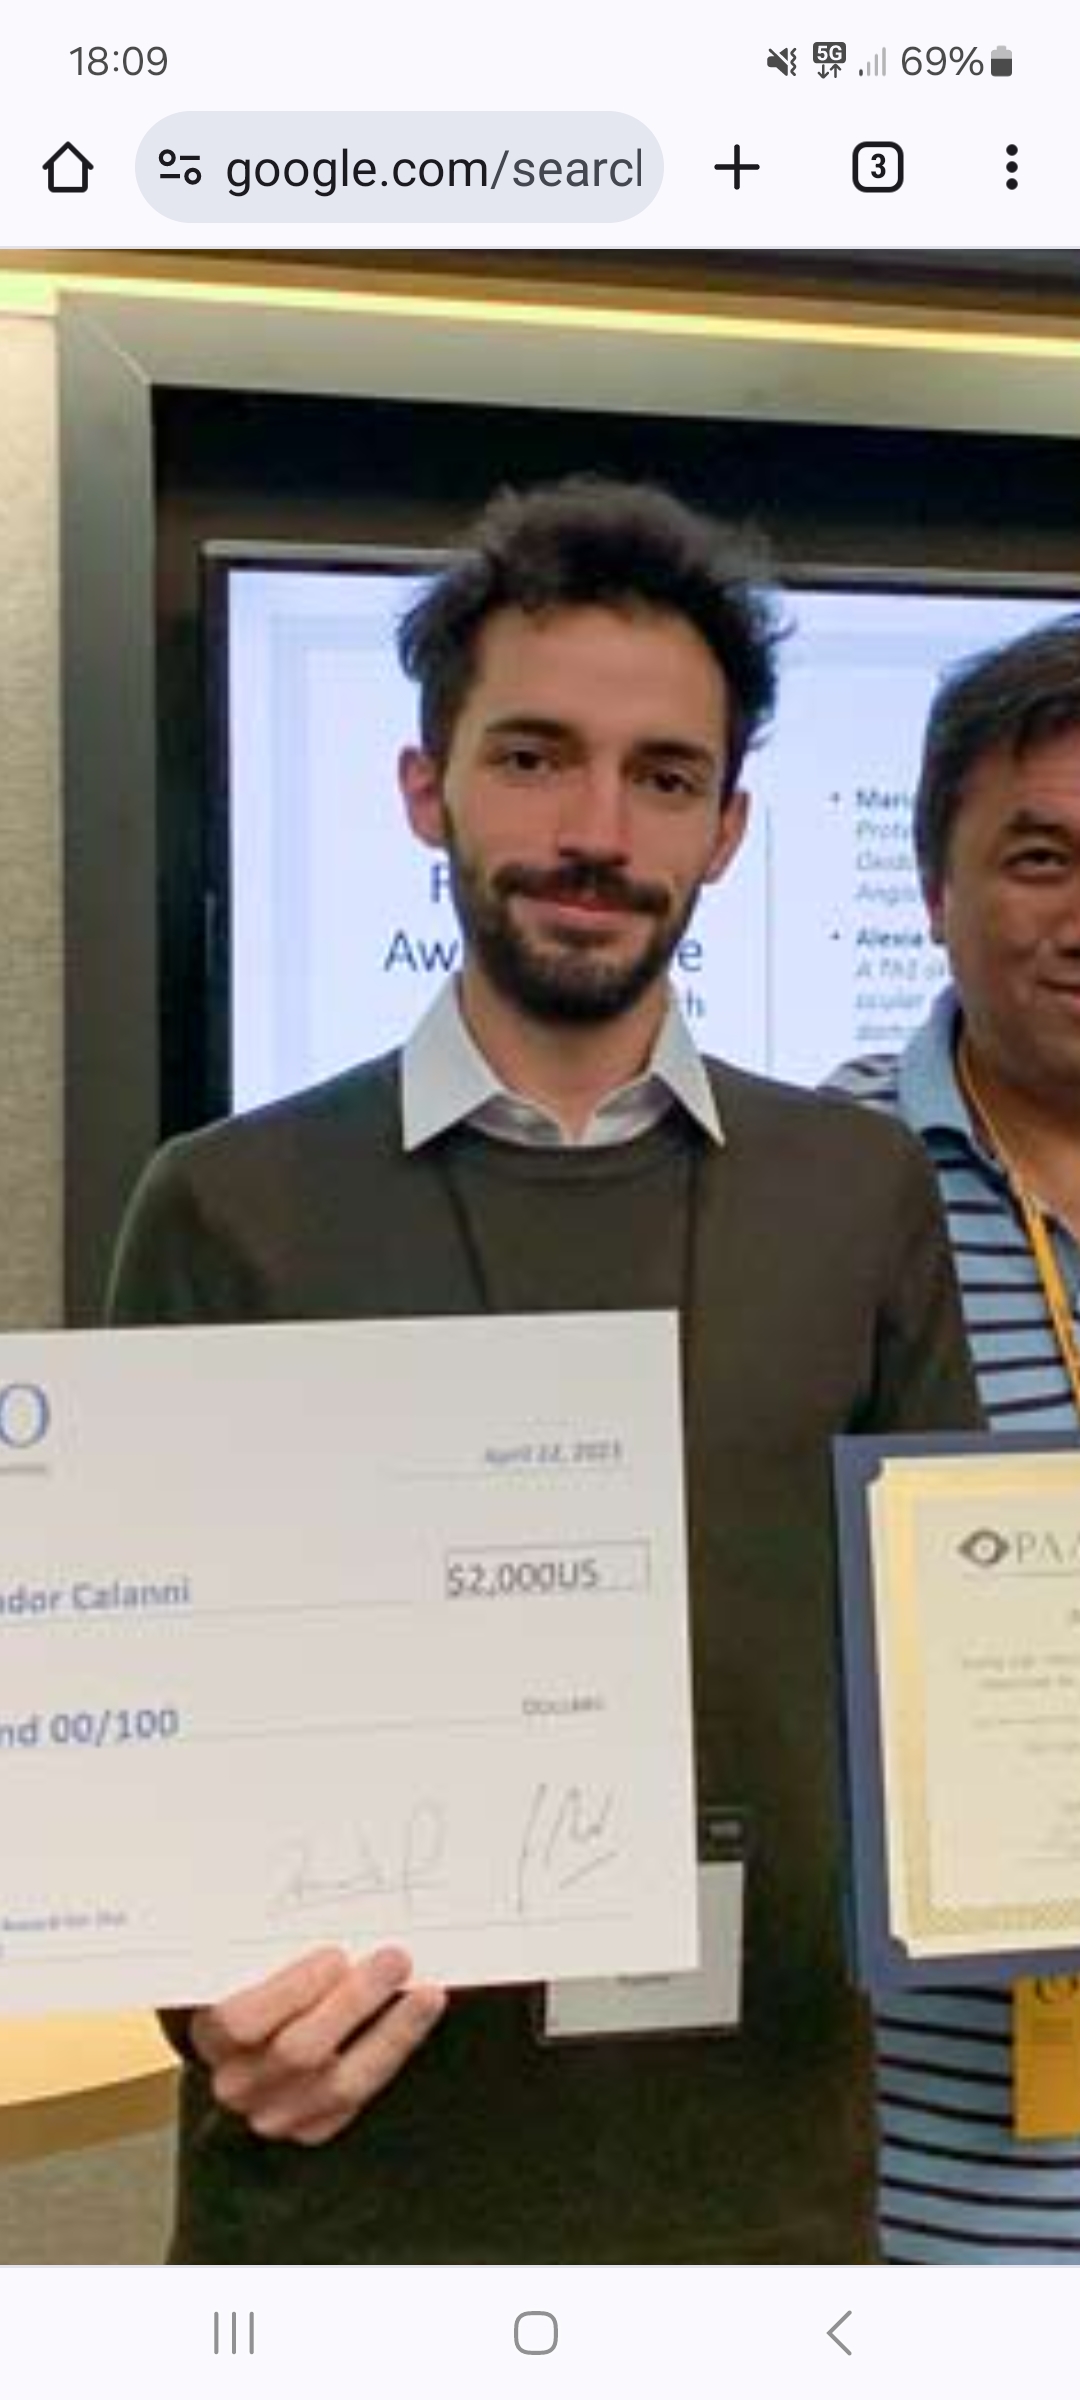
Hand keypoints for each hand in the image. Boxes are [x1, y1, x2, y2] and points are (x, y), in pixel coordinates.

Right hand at [190, 1944, 446, 2144]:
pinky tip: (417, 2020)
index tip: (335, 1956)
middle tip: (395, 1960)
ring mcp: (275, 2113)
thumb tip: (335, 1923)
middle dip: (354, 2003)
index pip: (241, 2022)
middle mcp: (237, 2084)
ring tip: (425, 1995)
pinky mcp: (313, 2128)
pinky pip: (359, 2099)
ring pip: (340, 2083)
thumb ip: (276, 1949)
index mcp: (210, 2035)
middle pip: (299, 2052)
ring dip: (390, 2034)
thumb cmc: (254, 1986)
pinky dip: (393, 2055)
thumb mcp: (250, 1963)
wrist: (248, 2044)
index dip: (292, 1990)